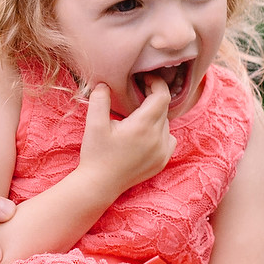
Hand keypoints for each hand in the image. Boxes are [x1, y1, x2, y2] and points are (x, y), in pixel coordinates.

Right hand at [77, 79, 175, 194]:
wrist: (100, 185)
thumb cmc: (96, 154)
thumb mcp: (94, 124)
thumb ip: (99, 100)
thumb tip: (104, 83)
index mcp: (143, 126)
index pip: (162, 96)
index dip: (156, 83)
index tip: (144, 79)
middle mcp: (157, 138)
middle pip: (164, 108)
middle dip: (153, 97)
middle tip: (137, 94)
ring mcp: (162, 151)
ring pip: (166, 123)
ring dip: (155, 116)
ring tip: (137, 117)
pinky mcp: (162, 161)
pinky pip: (169, 139)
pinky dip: (160, 132)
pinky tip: (145, 135)